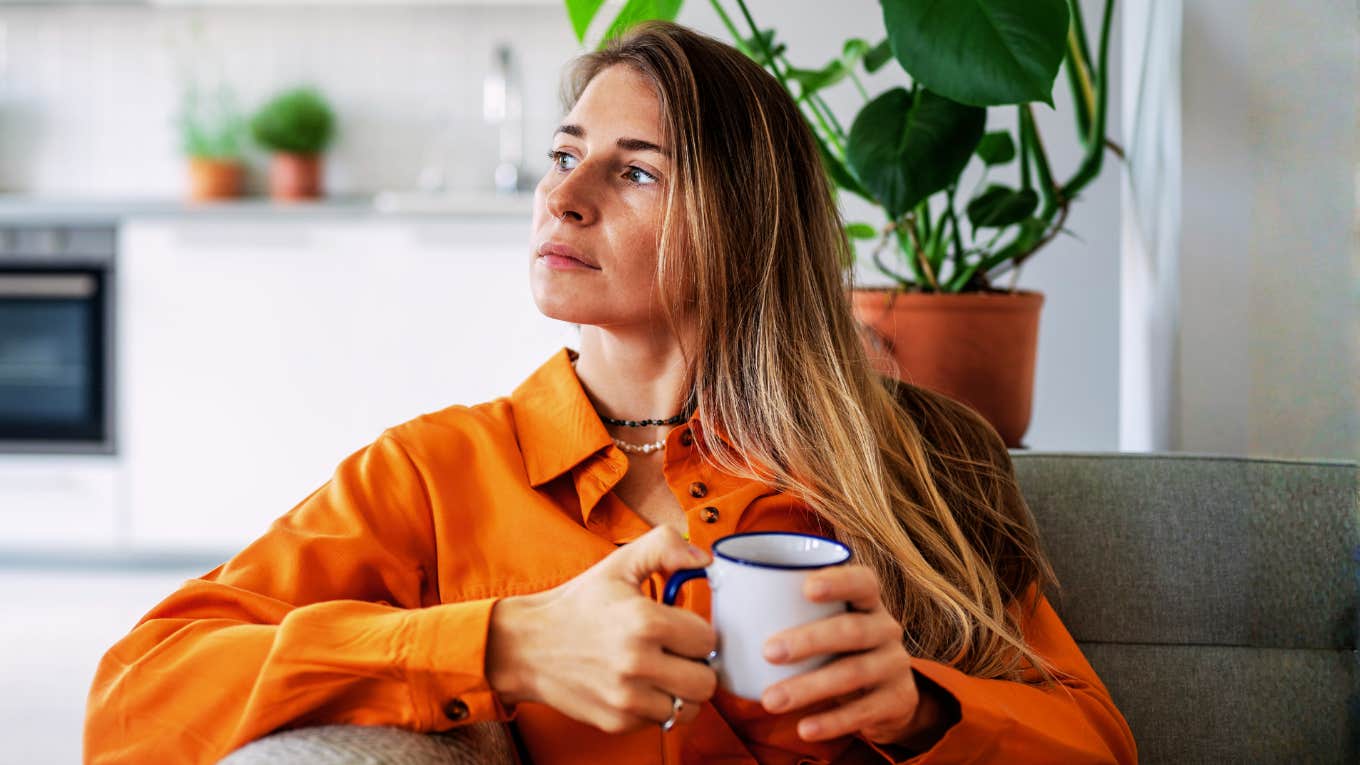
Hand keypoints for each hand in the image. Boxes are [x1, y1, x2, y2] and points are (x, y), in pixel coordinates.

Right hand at [486, 525, 718, 733]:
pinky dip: (657, 705)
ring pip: (690, 708)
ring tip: (662, 671)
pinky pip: (662, 721)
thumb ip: (665, 547)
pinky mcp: (617, 721)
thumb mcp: (619, 563)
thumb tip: (705, 559)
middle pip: (706, 682)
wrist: (528, 645)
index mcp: (645, 621)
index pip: (708, 640)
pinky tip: (640, 684)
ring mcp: (627, 697)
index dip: (697, 631)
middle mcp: (637, 663)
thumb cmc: (578, 604)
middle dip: (696, 665)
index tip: (680, 628)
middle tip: (678, 653)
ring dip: (682, 690)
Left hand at [758, 565, 953, 748]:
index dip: (838, 581)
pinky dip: (831, 722)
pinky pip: (863, 711)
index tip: (805, 587)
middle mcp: (886, 628)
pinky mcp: (898, 700)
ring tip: (771, 700)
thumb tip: (722, 601)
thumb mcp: (825, 626)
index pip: (862, 581)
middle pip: (851, 629)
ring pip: (853, 672)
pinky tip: (804, 728)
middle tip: (768, 651)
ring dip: (809, 687)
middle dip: (808, 640)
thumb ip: (789, 612)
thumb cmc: (838, 651)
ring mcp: (895, 664)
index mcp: (866, 602)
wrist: (889, 696)